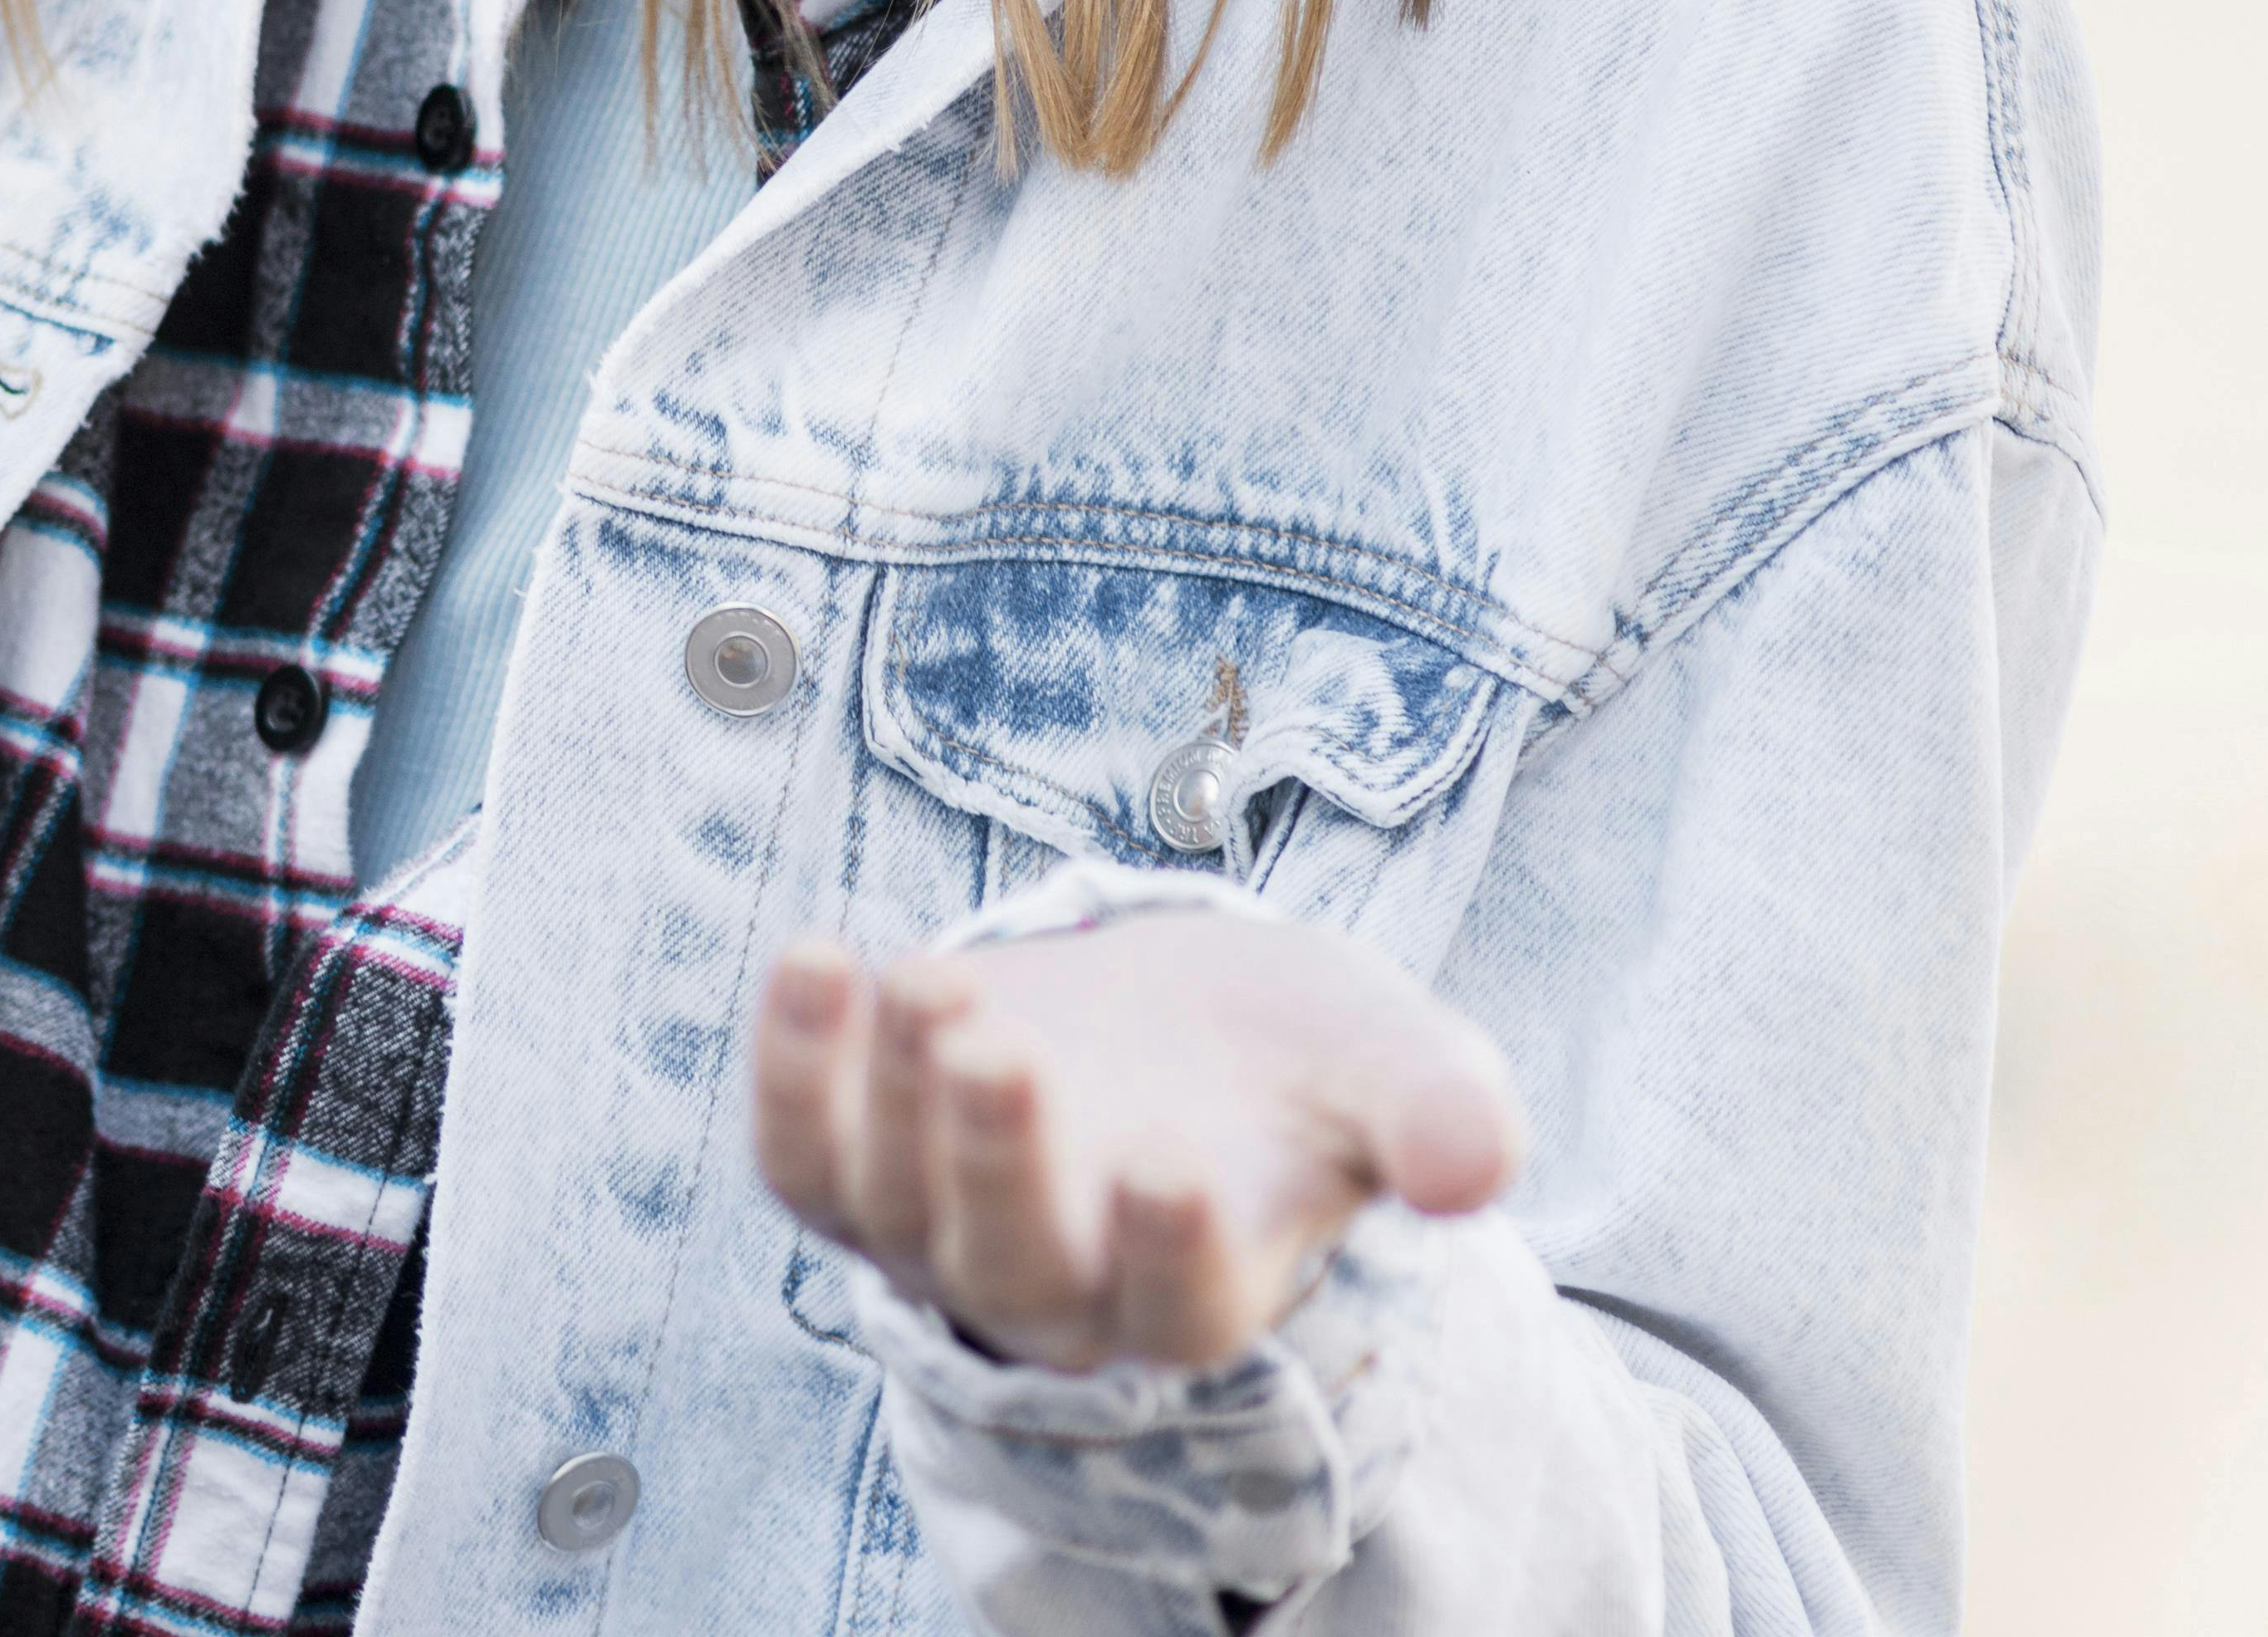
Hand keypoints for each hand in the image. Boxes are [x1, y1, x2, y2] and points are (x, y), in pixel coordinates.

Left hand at [751, 917, 1521, 1374]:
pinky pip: (798, 1153)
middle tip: (995, 1044)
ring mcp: (937, 1237)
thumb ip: (1437, 1111)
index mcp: (1199, 1293)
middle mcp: (1057, 1292)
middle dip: (995, 1159)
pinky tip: (817, 958)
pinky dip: (789, 1069)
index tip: (1176, 1159)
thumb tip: (1479, 1160)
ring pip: (893, 1206)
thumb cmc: (1288, 1055)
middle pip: (1012, 1265)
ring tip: (926, 978)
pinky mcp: (849, 1168)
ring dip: (892, 1096)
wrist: (1168, 1016)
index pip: (1179, 1310)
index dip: (1171, 1250)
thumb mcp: (1381, 1061)